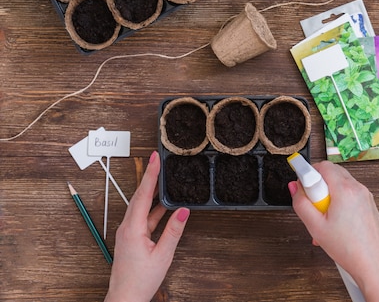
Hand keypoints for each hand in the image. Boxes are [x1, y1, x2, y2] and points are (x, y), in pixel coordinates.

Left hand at [105, 151, 189, 301]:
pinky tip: (164, 206)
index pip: (143, 195)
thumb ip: (174, 231)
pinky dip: (153, 208)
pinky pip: (143, 217)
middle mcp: (127, 227)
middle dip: (149, 177)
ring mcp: (128, 232)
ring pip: (140, 206)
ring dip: (151, 192)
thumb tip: (184, 211)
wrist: (126, 298)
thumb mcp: (163, 255)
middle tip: (157, 160)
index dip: (150, 175)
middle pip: (139, 196)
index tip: (155, 159)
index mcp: (133, 229)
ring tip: (162, 178)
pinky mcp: (131, 238)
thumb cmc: (141, 280)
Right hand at [290, 161, 378, 301]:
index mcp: (345, 189)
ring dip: (328, 196)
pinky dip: (339, 203)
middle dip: (318, 186)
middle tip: (313, 205)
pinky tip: (335, 225)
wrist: (375, 266)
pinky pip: (350, 196)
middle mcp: (358, 189)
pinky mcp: (369, 205)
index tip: (300, 185)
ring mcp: (366, 196)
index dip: (308, 174)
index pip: (322, 166)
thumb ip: (301, 203)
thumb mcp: (315, 227)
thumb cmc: (350, 250)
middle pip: (332, 173)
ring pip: (340, 185)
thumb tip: (294, 188)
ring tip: (325, 219)